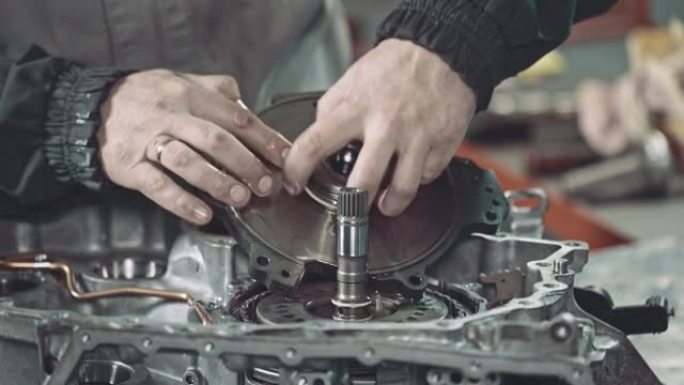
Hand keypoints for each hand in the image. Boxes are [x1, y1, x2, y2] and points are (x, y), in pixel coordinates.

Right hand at [98, 69, 289, 224]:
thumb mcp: (179, 81)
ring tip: (240, 199)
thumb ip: (215, 90)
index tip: (284, 158)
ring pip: (188, 162)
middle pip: (216, 140)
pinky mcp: (130, 166)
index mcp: (188, 94)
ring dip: (218, 183)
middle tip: (265, 184)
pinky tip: (203, 214)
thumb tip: (247, 105)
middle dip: (246, 164)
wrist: (88, 109)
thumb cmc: (143, 98)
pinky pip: (158, 186)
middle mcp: (170, 115)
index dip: (264, 139)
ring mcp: (148, 140)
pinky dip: (182, 202)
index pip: (236, 117)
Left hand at [283, 38, 475, 215]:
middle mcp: (385, 126)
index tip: (293, 183)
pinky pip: (427, 176)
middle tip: (348, 209)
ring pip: (401, 191)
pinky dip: (417, 178)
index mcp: (355, 108)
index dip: (297, 170)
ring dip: (390, 205)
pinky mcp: (442, 145)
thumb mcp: (351, 80)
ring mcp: (416, 138)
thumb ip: (332, 111)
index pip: (314, 144)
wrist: (442, 51)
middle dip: (352, 207)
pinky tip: (411, 169)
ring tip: (385, 204)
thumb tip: (318, 141)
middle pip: (362, 183)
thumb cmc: (395, 67)